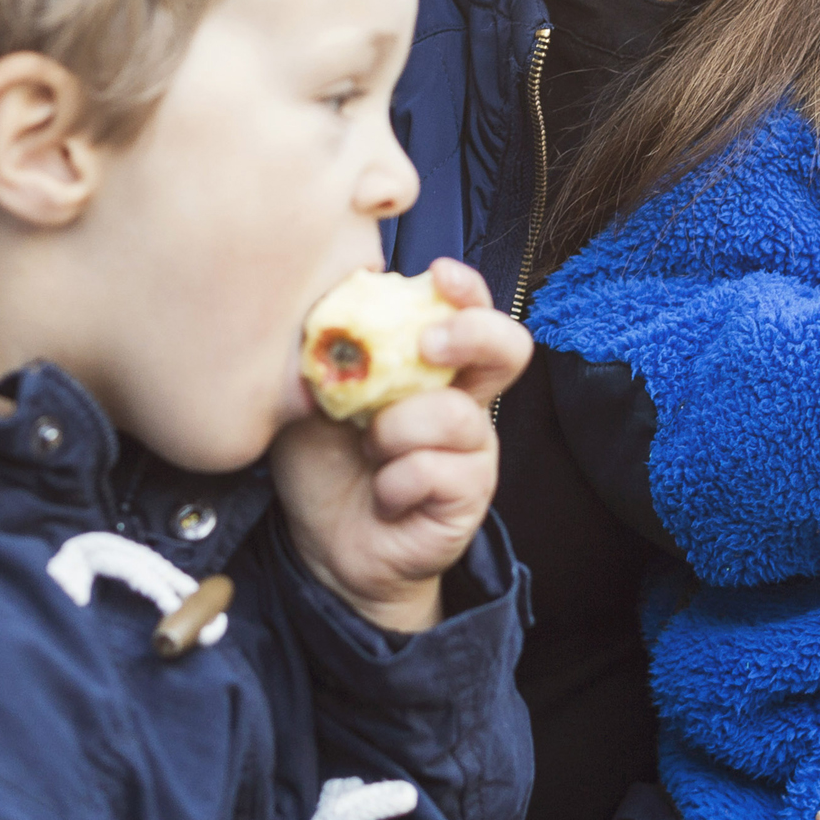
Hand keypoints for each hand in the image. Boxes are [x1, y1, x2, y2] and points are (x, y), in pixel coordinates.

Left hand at [273, 259, 529, 632]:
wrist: (326, 545)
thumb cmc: (323, 460)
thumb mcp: (310, 395)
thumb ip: (329, 351)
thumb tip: (334, 305)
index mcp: (429, 366)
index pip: (468, 310)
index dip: (465, 287)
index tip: (437, 274)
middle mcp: (462, 400)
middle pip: (509, 348)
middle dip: (472, 333)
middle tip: (425, 345)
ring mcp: (472, 451)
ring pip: (455, 416)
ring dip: (396, 430)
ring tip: (367, 449)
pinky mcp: (469, 496)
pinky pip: (438, 471)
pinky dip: (396, 482)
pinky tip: (381, 495)